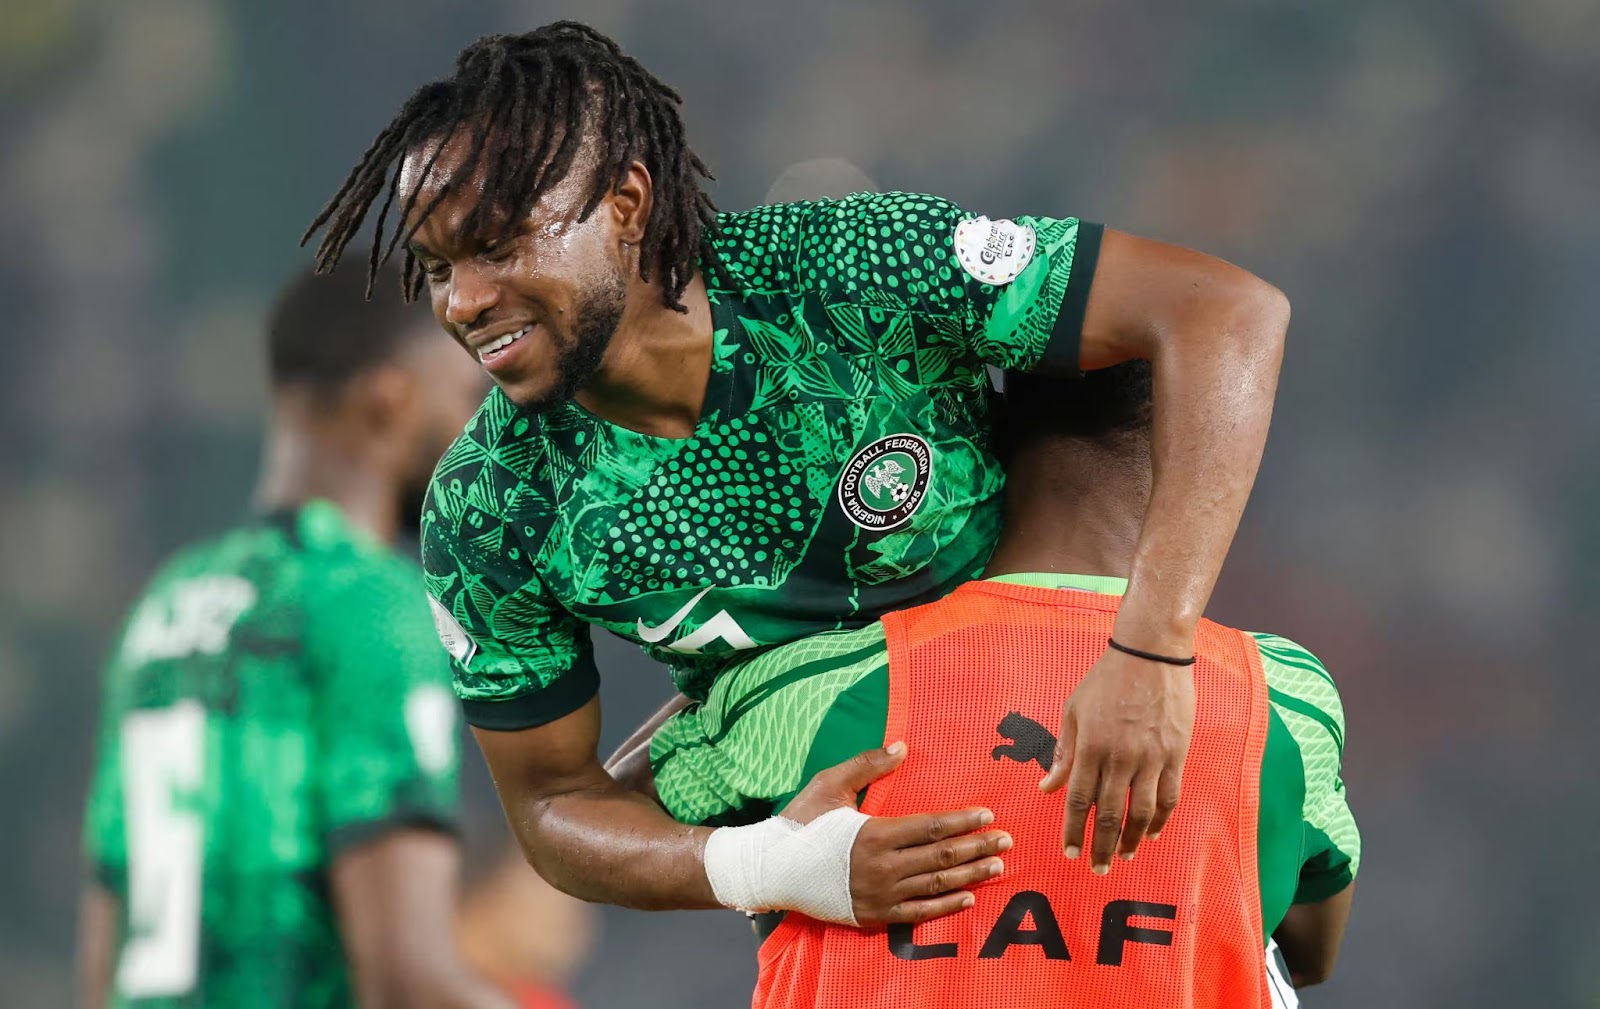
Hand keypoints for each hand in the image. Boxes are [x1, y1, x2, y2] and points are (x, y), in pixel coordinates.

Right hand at [785, 742, 1010, 926]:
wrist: (772, 869)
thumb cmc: (801, 822)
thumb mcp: (830, 784)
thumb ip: (867, 764)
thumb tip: (902, 746)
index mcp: (874, 833)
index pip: (931, 827)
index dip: (962, 821)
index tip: (988, 815)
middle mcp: (882, 867)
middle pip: (941, 857)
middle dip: (977, 848)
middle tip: (1007, 841)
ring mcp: (879, 894)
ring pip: (936, 886)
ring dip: (970, 876)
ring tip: (997, 867)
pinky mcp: (874, 914)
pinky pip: (918, 914)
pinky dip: (945, 907)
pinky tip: (968, 899)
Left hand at [1039, 646, 1194, 873]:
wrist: (1150, 653)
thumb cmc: (1106, 680)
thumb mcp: (1074, 710)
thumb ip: (1063, 753)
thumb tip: (1047, 788)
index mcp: (1091, 746)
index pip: (1079, 800)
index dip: (1074, 831)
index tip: (1069, 853)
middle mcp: (1120, 757)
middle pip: (1109, 814)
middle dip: (1101, 846)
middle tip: (1096, 869)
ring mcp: (1151, 758)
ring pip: (1142, 812)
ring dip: (1132, 840)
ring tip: (1123, 856)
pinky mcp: (1175, 754)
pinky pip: (1169, 796)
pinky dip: (1161, 820)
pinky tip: (1153, 834)